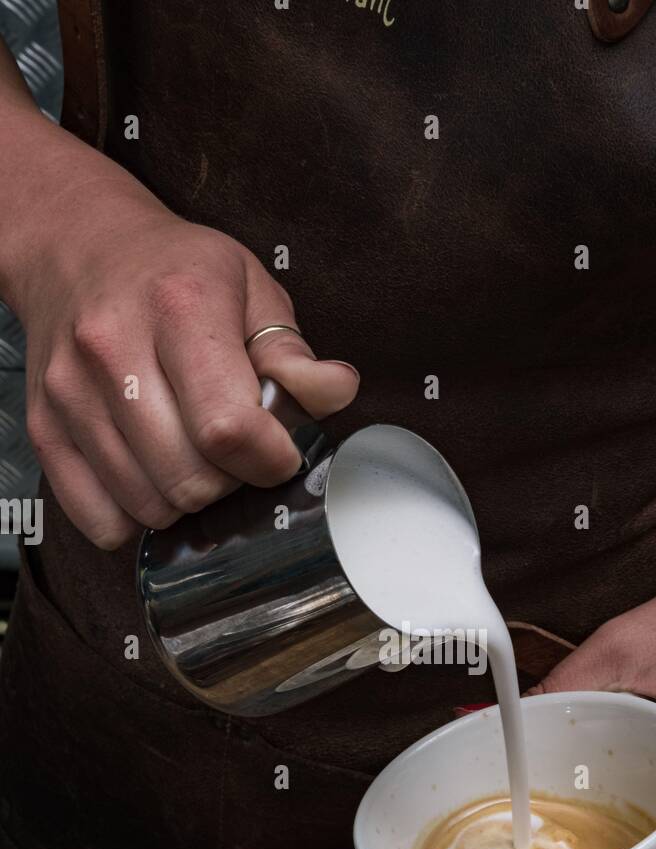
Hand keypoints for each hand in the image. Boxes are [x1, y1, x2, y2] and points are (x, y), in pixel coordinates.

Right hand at [17, 177, 358, 547]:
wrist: (79, 247)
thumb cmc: (175, 274)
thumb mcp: (251, 290)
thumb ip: (294, 355)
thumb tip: (336, 391)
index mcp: (179, 308)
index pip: (227, 428)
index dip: (268, 459)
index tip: (277, 449)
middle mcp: (113, 349)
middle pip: (189, 478)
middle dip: (229, 481)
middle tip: (234, 450)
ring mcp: (70, 394)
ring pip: (148, 505)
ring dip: (185, 499)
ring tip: (192, 454)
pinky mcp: (44, 429)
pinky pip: (100, 520)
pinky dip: (136, 516)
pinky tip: (152, 474)